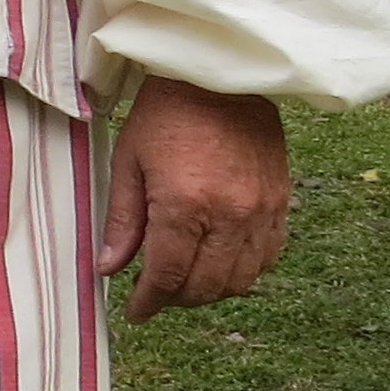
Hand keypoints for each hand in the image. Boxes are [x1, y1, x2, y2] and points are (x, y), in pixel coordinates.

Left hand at [98, 75, 290, 320]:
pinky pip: (267, 258)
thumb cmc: (165, 113)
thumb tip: (109, 269)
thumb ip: (121, 220)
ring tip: (185, 281)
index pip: (168, 275)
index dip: (149, 301)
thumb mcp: (128, 161)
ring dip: (211, 291)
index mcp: (184, 204)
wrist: (219, 77)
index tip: (136, 312)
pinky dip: (243, 271)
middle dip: (177, 299)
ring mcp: (261, 211)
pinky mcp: (280, 203)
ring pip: (241, 280)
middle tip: (156, 295)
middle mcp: (229, 215)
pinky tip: (220, 261)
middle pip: (206, 286)